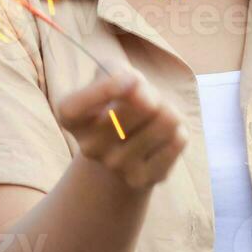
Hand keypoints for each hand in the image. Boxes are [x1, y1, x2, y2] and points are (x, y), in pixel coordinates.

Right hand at [56, 68, 188, 190]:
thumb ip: (119, 72)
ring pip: (165, 121)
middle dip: (153, 94)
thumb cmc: (116, 100)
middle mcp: (89, 147)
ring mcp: (115, 166)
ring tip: (158, 117)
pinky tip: (167, 135)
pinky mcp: (143, 180)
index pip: (75, 107)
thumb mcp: (110, 74)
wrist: (122, 151)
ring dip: (170, 111)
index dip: (105, 89)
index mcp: (71, 118)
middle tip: (149, 99)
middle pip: (140, 106)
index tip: (134, 77)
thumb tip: (140, 91)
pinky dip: (179, 130)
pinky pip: (177, 142)